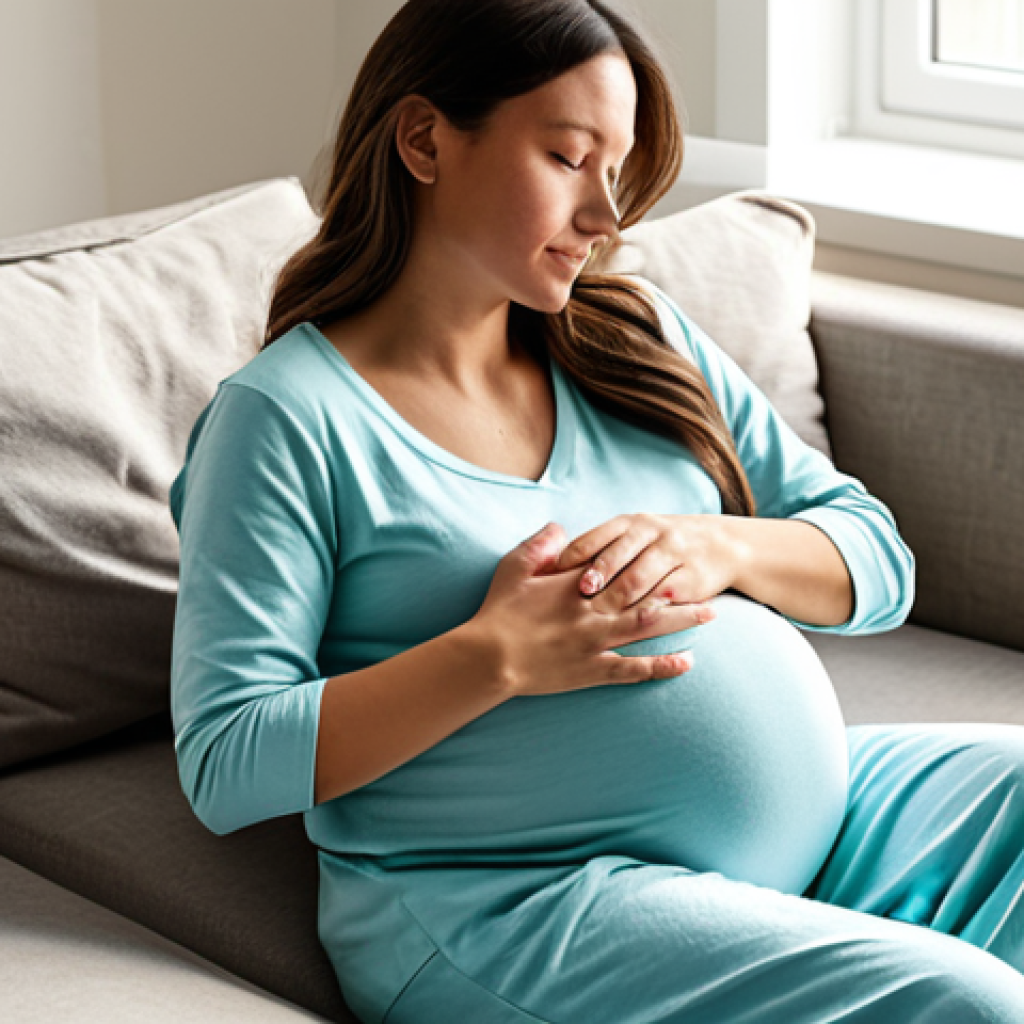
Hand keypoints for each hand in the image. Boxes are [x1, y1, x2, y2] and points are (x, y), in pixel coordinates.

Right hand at [471, 522, 716, 697]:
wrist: (488, 657)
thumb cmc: (499, 611)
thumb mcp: (514, 568)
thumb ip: (540, 545)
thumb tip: (560, 527)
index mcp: (576, 584)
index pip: (622, 568)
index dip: (650, 562)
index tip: (674, 554)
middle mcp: (593, 611)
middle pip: (646, 595)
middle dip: (679, 588)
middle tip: (709, 581)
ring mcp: (596, 643)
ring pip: (648, 628)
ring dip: (681, 621)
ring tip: (710, 615)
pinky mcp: (592, 671)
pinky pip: (633, 669)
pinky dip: (661, 666)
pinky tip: (685, 664)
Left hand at [552, 513, 741, 625]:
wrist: (720, 544)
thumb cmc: (658, 542)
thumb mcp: (630, 533)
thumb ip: (596, 544)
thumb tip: (551, 555)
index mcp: (629, 524)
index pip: (594, 538)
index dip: (573, 557)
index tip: (553, 575)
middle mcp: (651, 534)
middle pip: (617, 560)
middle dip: (597, 580)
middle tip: (578, 600)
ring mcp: (672, 555)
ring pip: (639, 581)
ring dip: (617, 602)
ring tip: (599, 620)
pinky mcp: (691, 579)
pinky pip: (665, 599)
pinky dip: (647, 612)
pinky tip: (634, 628)